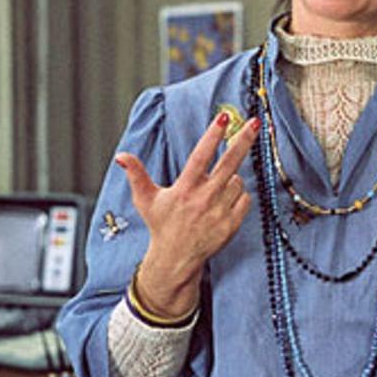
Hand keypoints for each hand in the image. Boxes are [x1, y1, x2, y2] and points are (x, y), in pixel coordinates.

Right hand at [116, 112, 258, 319]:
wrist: (177, 259)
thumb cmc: (162, 226)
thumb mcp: (145, 200)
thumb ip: (136, 175)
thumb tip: (121, 156)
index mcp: (185, 189)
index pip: (201, 156)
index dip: (212, 136)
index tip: (224, 117)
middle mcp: (204, 199)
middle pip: (229, 164)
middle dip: (243, 141)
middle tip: (254, 124)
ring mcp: (220, 212)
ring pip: (237, 182)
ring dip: (231, 180)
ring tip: (214, 191)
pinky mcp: (232, 225)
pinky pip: (245, 199)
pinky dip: (239, 196)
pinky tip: (225, 201)